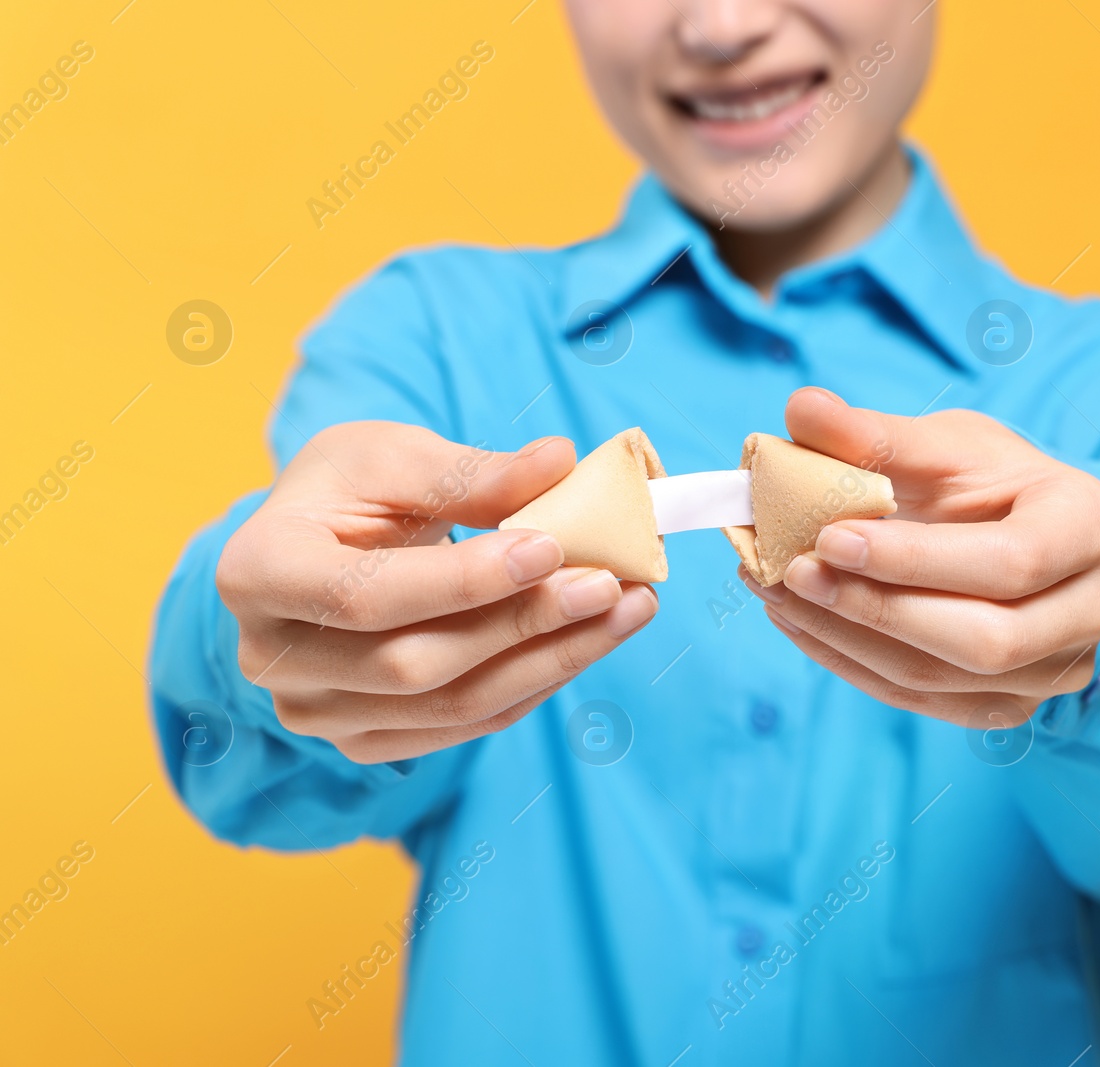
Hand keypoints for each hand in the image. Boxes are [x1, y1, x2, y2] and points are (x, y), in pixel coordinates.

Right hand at [217, 421, 657, 762]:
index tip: (551, 546)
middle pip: (415, 664)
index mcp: (256, 572)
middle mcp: (272, 659)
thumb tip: (560, 463)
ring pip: (453, 706)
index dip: (464, 581)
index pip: (368, 597)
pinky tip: (592, 638)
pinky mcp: (366, 740)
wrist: (313, 549)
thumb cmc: (346, 491)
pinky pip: (467, 725)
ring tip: (629, 610)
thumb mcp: (391, 457)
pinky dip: (537, 681)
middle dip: (525, 624)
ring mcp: (317, 714)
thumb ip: (469, 473)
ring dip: (553, 660)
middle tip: (613, 583)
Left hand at [742, 389, 1099, 727]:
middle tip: (789, 572)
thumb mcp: (944, 444)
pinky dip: (849, 662)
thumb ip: (876, 435)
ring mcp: (1059, 670)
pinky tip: (799, 621)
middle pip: (985, 640)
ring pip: (941, 679)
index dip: (916, 560)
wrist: (1022, 532)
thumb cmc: (988, 480)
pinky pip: (920, 701)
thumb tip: (802, 407)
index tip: (829, 537)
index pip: (1012, 562)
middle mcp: (1095, 608)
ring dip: (845, 638)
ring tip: (775, 591)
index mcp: (1091, 525)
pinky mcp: (1013, 706)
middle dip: (875, 609)